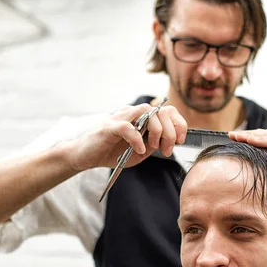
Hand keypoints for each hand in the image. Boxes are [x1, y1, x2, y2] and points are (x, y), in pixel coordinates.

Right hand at [67, 104, 187, 171]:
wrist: (86, 156)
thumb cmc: (112, 152)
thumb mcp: (140, 152)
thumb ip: (154, 145)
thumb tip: (170, 142)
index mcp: (143, 118)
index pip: (168, 111)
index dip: (178, 124)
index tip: (180, 141)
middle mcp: (133, 114)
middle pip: (161, 111)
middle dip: (170, 132)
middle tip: (166, 149)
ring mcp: (121, 118)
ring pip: (146, 112)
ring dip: (156, 130)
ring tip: (154, 147)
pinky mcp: (109, 127)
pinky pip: (127, 127)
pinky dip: (137, 139)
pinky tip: (139, 150)